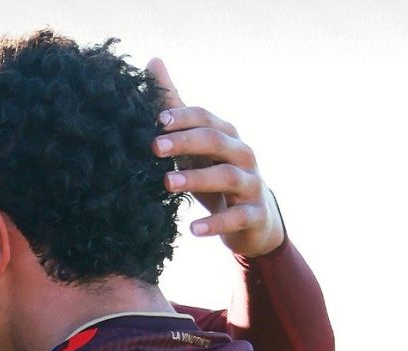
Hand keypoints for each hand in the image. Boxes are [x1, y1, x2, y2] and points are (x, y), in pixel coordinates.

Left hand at [148, 58, 284, 256]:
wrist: (253, 220)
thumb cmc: (215, 173)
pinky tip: (193, 230)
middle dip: (185, 142)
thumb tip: (153, 62)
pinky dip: (215, 223)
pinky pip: (236, 217)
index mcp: (225, 135)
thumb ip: (175, 107)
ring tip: (167, 184)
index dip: (183, 117)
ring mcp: (251, 184)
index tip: (155, 120)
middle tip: (154, 148)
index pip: (205, 119)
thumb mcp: (193, 143)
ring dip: (196, 179)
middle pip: (216, 141)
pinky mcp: (254, 214)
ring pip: (227, 176)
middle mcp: (242, 154)